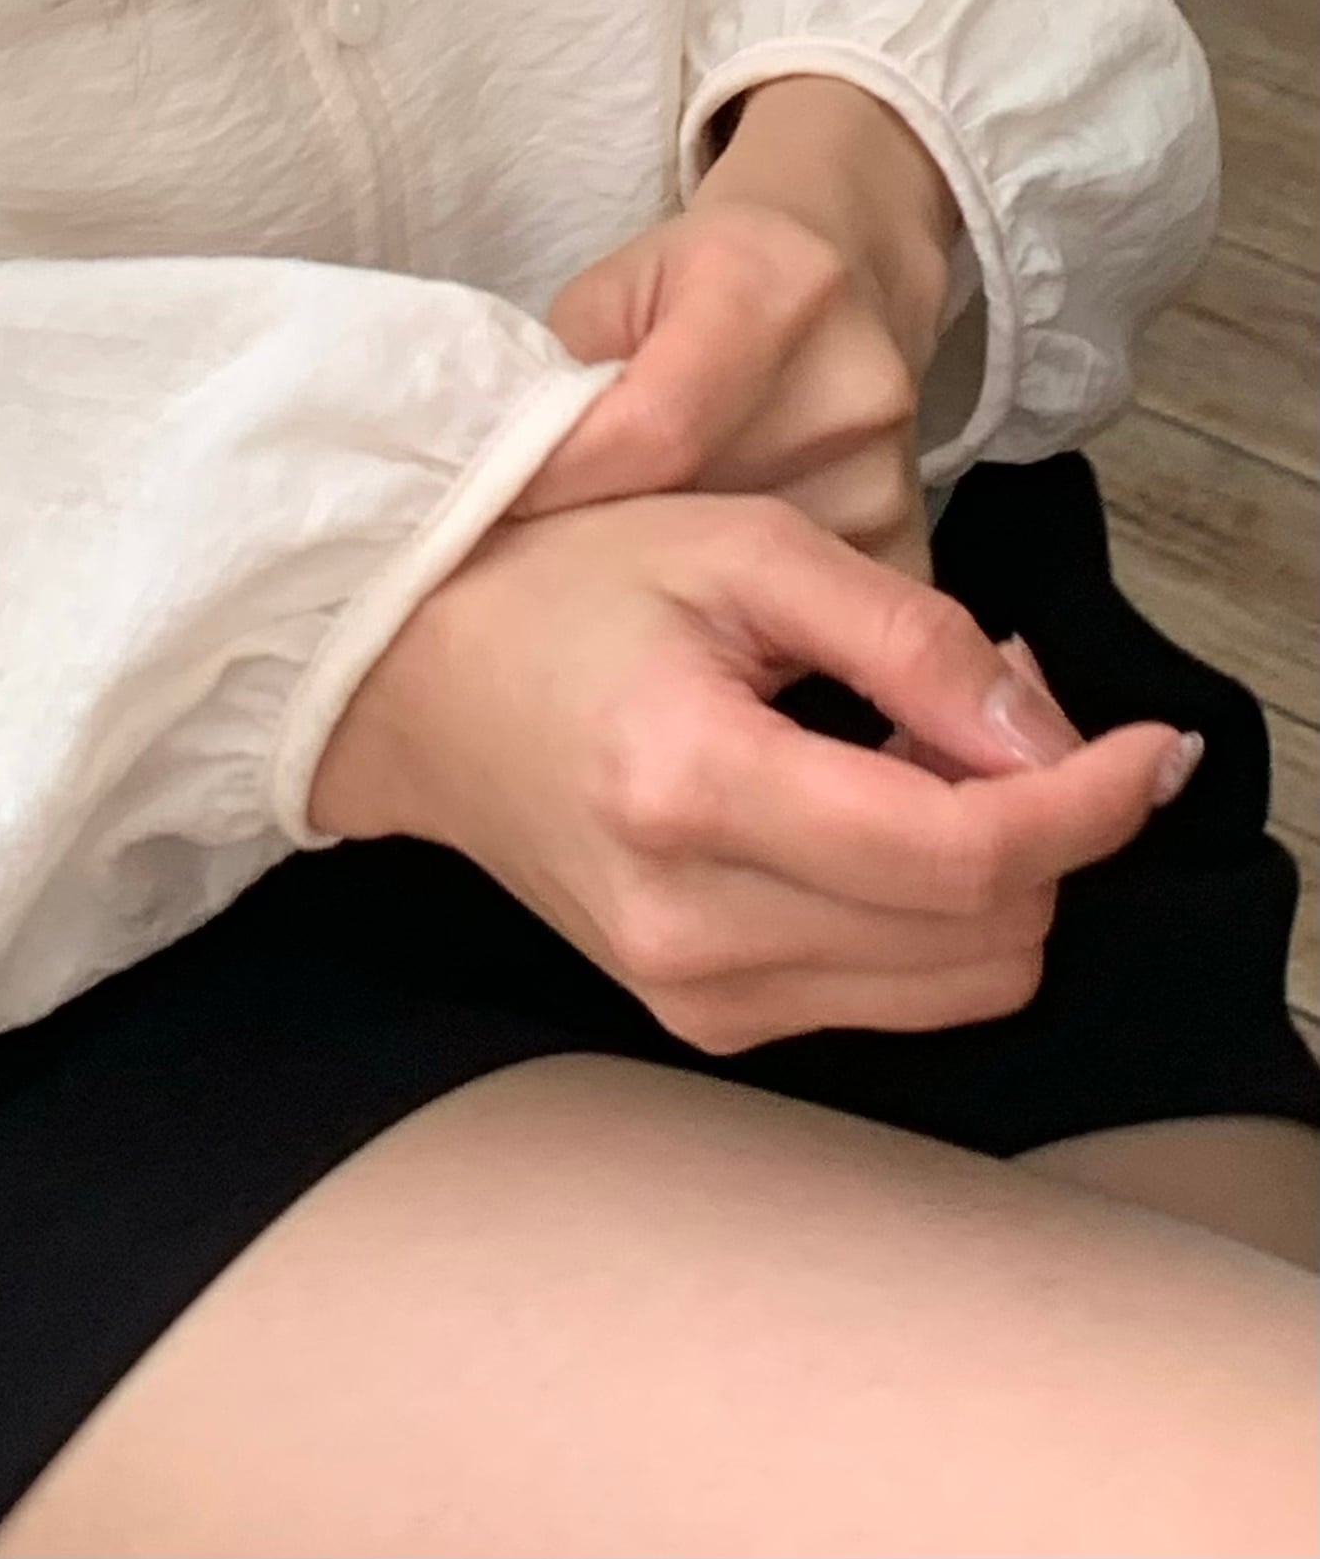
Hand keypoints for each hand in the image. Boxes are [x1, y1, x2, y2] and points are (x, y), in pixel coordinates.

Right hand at [308, 492, 1196, 1053]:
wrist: (411, 681)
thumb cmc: (565, 583)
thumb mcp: (745, 549)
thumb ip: (911, 638)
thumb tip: (1051, 738)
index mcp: (689, 786)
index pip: (962, 852)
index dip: (1090, 803)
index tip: (1153, 744)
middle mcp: (688, 922)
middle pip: (984, 937)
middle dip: (1045, 827)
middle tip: (994, 699)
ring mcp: (689, 990)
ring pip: (956, 984)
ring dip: (993, 873)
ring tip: (924, 744)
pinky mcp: (699, 1017)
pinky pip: (889, 993)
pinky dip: (925, 909)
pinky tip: (869, 804)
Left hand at [522, 77, 961, 573]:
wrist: (844, 263)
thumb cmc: (702, 275)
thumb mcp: (615, 291)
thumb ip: (568, 376)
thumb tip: (509, 485)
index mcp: (763, 290)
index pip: (652, 427)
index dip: (564, 480)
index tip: (497, 511)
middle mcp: (845, 380)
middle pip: (702, 506)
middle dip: (606, 538)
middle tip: (538, 558)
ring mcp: (889, 462)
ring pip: (749, 568)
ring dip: (669, 582)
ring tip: (609, 573)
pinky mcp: (911, 529)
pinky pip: (807, 603)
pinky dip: (741, 611)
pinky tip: (693, 598)